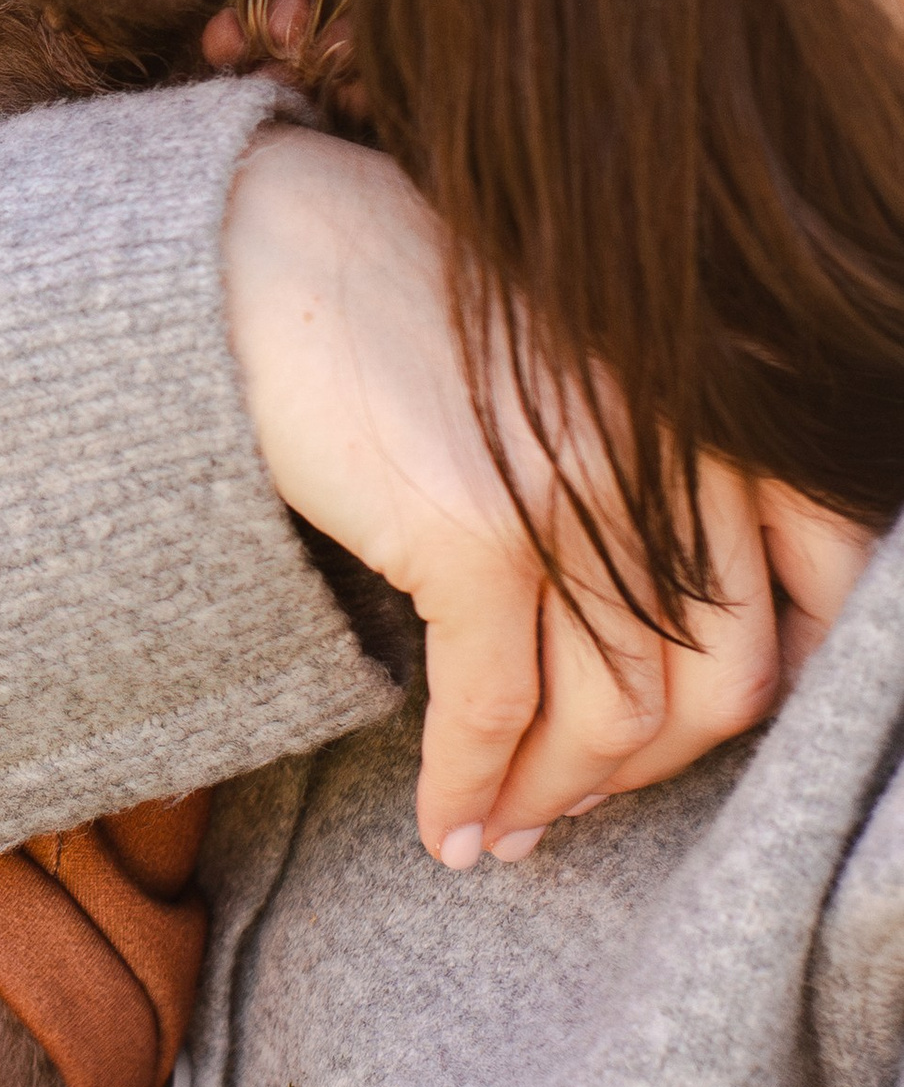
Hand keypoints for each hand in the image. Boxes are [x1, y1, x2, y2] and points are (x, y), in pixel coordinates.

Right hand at [221, 130, 870, 862]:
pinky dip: (467, 786)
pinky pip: (491, 713)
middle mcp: (669, 452)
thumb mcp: (573, 370)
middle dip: (644, 775)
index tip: (695, 732)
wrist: (268, 253)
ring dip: (550, 803)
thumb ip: (644, 461)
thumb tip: (656, 623)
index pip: (819, 582)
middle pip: (717, 684)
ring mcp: (580, 498)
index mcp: (712, 407)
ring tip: (501, 833)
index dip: (773, 687)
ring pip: (609, 721)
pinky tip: (444, 822)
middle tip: (576, 805)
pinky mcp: (475, 538)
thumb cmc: (408, 308)